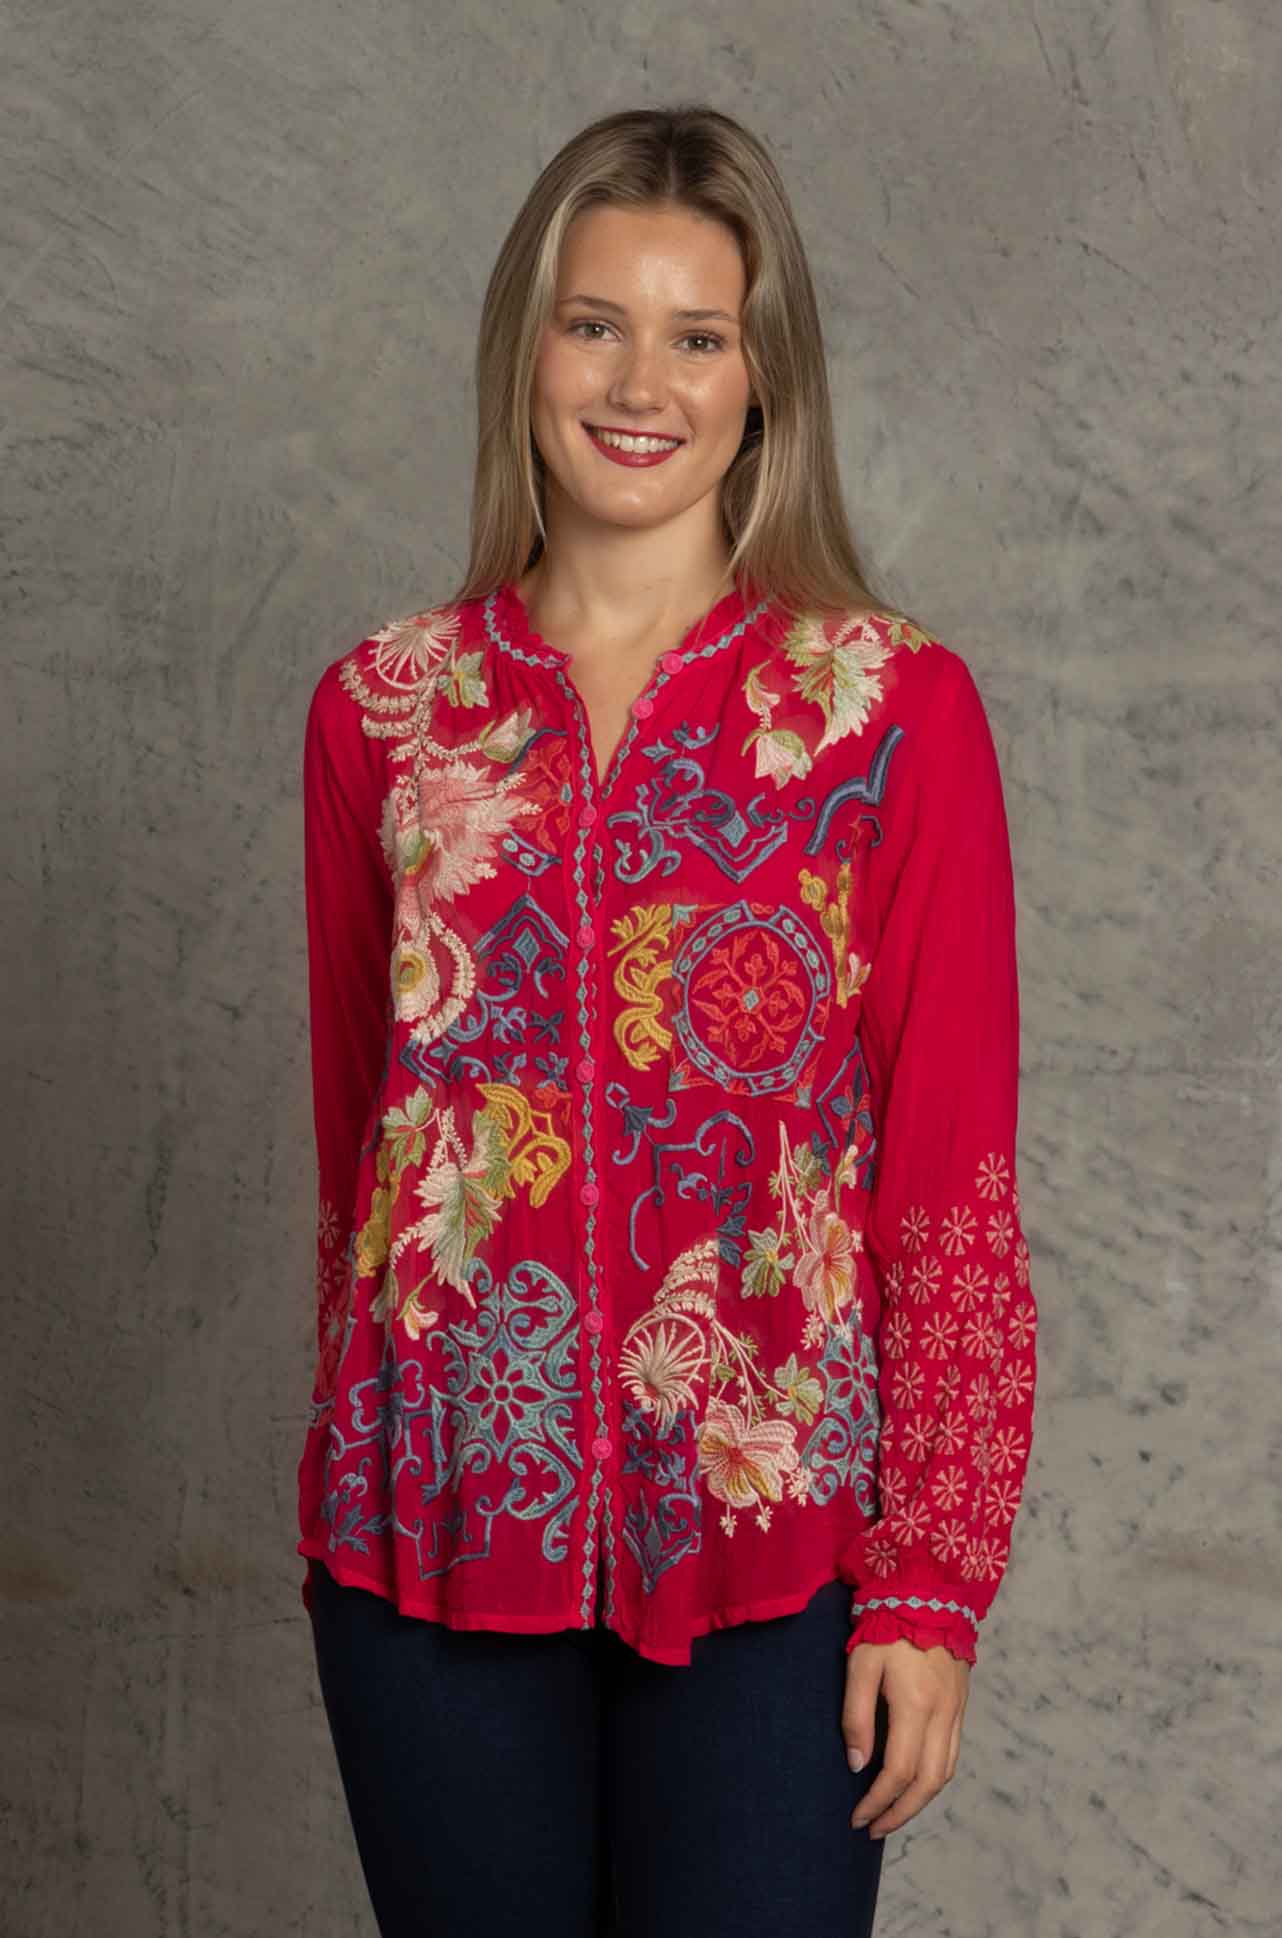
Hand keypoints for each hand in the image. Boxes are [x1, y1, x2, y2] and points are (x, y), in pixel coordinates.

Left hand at [842, 1637, 969, 1837]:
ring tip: (893, 1812)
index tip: (858, 1817)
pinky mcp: (961, 1704)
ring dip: (920, 1800)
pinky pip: (952, 1754)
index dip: (878, 1801)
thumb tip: (857, 1764)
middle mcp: (942, 1714)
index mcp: (916, 1705)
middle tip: (874, 1828)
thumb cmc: (885, 1625)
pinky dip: (935, 1777)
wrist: (927, 1591)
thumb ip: (856, 1715)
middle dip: (900, 1812)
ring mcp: (956, 1710)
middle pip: (928, 1783)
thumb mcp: (860, 1664)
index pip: (898, 1771)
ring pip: (946, 1773)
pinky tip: (915, 1781)